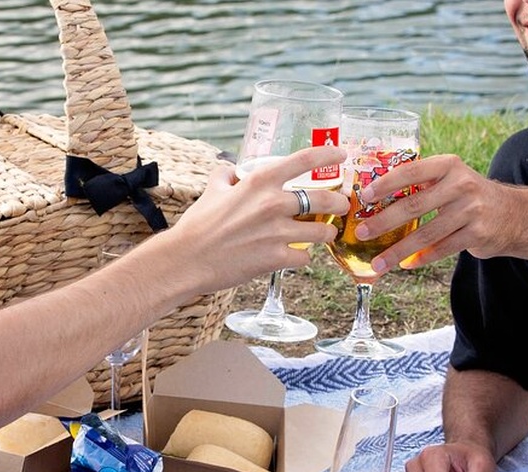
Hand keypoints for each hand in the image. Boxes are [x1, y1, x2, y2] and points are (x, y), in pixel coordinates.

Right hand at [168, 146, 349, 289]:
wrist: (187, 260)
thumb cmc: (198, 226)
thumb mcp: (212, 191)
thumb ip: (225, 177)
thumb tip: (229, 170)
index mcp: (260, 182)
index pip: (304, 159)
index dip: (328, 154)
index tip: (341, 155)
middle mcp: (273, 204)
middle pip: (326, 200)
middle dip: (339, 203)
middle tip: (341, 206)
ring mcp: (277, 232)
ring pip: (322, 232)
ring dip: (326, 233)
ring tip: (323, 234)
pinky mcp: (277, 258)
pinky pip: (305, 257)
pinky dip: (302, 257)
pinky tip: (295, 256)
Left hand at [354, 154, 510, 274]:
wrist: (514, 214)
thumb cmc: (468, 196)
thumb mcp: (450, 178)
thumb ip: (422, 183)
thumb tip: (374, 198)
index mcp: (448, 165)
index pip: (411, 171)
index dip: (385, 184)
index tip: (363, 197)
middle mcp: (461, 185)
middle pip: (414, 206)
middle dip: (383, 222)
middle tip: (361, 234)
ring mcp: (471, 210)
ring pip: (426, 234)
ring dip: (398, 251)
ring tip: (378, 263)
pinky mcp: (478, 234)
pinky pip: (441, 249)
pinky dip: (421, 259)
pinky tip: (405, 265)